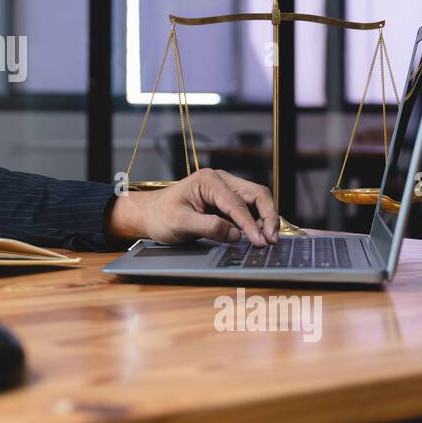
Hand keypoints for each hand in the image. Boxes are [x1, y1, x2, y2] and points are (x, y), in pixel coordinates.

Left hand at [107, 168, 278, 246]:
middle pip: (257, 194)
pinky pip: (249, 208)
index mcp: (208, 181)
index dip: (251, 225)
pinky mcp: (227, 201)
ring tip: (268, 240)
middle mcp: (220, 180)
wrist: (149, 214)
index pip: (237, 203)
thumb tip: (236, 234)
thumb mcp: (180, 224)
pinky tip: (259, 235)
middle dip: (268, 216)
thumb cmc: (160, 216)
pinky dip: (257, 221)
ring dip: (266, 218)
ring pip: (257, 200)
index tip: (260, 242)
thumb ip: (209, 227)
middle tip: (272, 240)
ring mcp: (226, 189)